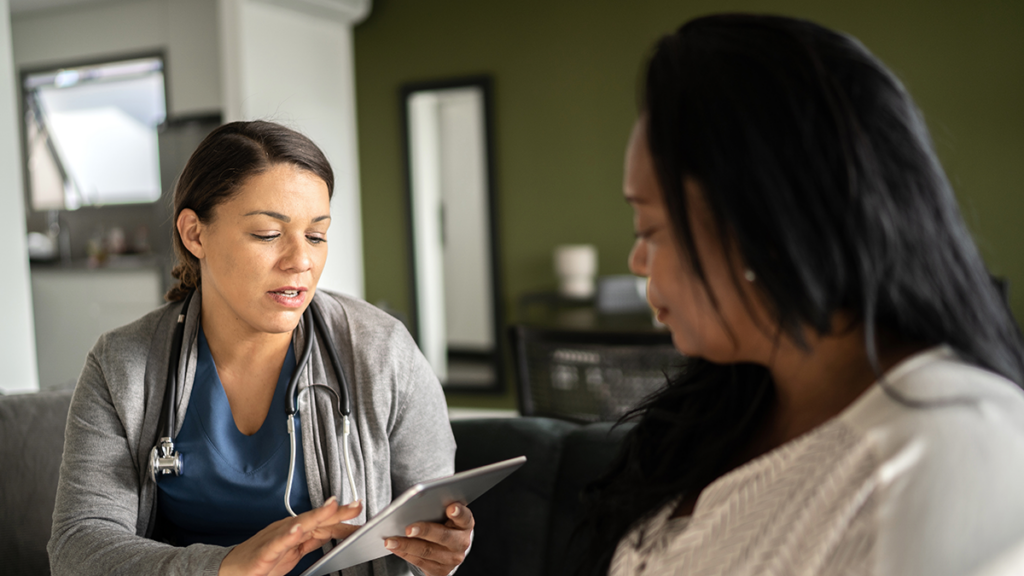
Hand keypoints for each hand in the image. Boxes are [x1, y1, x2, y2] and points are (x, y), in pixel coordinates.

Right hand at [219, 497, 362, 575]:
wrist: (231, 570)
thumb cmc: (261, 561)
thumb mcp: (294, 552)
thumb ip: (313, 541)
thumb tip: (335, 531)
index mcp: (296, 531)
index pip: (323, 522)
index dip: (342, 517)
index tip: (361, 513)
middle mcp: (287, 530)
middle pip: (316, 519)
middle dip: (336, 512)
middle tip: (356, 505)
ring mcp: (275, 539)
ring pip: (299, 525)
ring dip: (316, 516)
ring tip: (332, 508)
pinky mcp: (264, 552)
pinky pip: (277, 543)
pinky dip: (287, 535)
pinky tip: (297, 530)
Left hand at [384, 503, 473, 575]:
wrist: (447, 549)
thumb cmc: (442, 524)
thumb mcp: (445, 515)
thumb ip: (437, 508)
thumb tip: (415, 505)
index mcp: (465, 524)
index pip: (464, 517)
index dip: (458, 512)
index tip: (450, 507)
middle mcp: (461, 542)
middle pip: (443, 536)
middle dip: (425, 531)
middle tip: (408, 529)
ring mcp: (452, 559)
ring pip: (428, 551)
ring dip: (406, 546)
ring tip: (390, 540)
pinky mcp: (440, 570)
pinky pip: (419, 561)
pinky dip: (404, 553)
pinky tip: (393, 547)